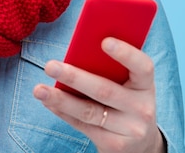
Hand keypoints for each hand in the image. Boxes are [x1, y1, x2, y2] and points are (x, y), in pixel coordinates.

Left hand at [33, 37, 164, 152]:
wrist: (140, 145)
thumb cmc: (125, 102)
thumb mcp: (126, 86)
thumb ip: (109, 70)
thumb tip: (76, 50)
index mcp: (145, 86)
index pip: (142, 66)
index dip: (126, 53)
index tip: (104, 41)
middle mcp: (142, 109)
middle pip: (104, 90)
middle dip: (74, 77)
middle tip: (49, 66)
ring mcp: (130, 129)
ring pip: (89, 111)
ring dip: (60, 99)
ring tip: (39, 90)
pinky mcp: (114, 145)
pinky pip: (82, 125)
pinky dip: (62, 112)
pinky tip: (47, 102)